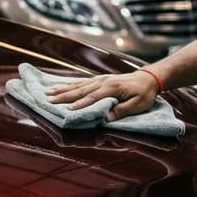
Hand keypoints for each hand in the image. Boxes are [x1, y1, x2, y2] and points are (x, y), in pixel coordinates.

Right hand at [45, 71, 159, 121]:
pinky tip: (61, 86)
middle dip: (63, 96)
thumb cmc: (144, 93)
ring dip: (62, 89)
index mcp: (111, 88)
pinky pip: (81, 82)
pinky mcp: (99, 80)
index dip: (80, 105)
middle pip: (80, 90)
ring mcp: (100, 79)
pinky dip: (69, 84)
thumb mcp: (138, 105)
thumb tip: (105, 118)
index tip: (67, 110)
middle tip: (48, 99)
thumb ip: (121, 110)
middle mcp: (102, 82)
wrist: (149, 78)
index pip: (92, 98)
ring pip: (77, 85)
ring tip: (48, 92)